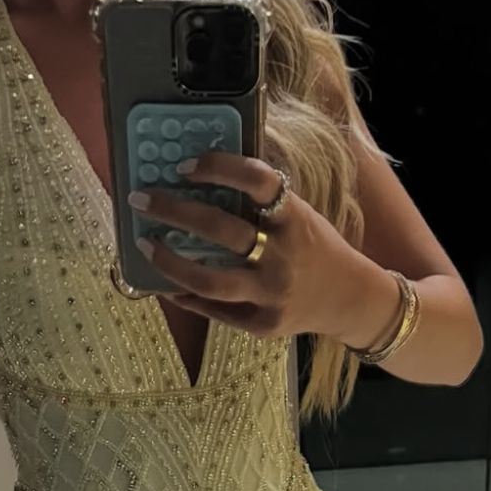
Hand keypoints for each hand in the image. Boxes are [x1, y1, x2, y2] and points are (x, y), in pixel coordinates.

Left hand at [129, 151, 385, 342]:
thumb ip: (263, 203)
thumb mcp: (300, 215)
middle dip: (174, 211)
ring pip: (211, 281)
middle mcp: (284, 256)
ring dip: (169, 262)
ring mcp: (272, 294)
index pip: (258, 181)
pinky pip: (216, 310)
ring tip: (144, 245)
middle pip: (222, 230)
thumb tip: (203, 177)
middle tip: (141, 199)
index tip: (185, 166)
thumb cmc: (315, 248)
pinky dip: (186, 295)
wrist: (349, 299)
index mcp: (295, 219)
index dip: (220, 168)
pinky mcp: (262, 324)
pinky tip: (166, 283)